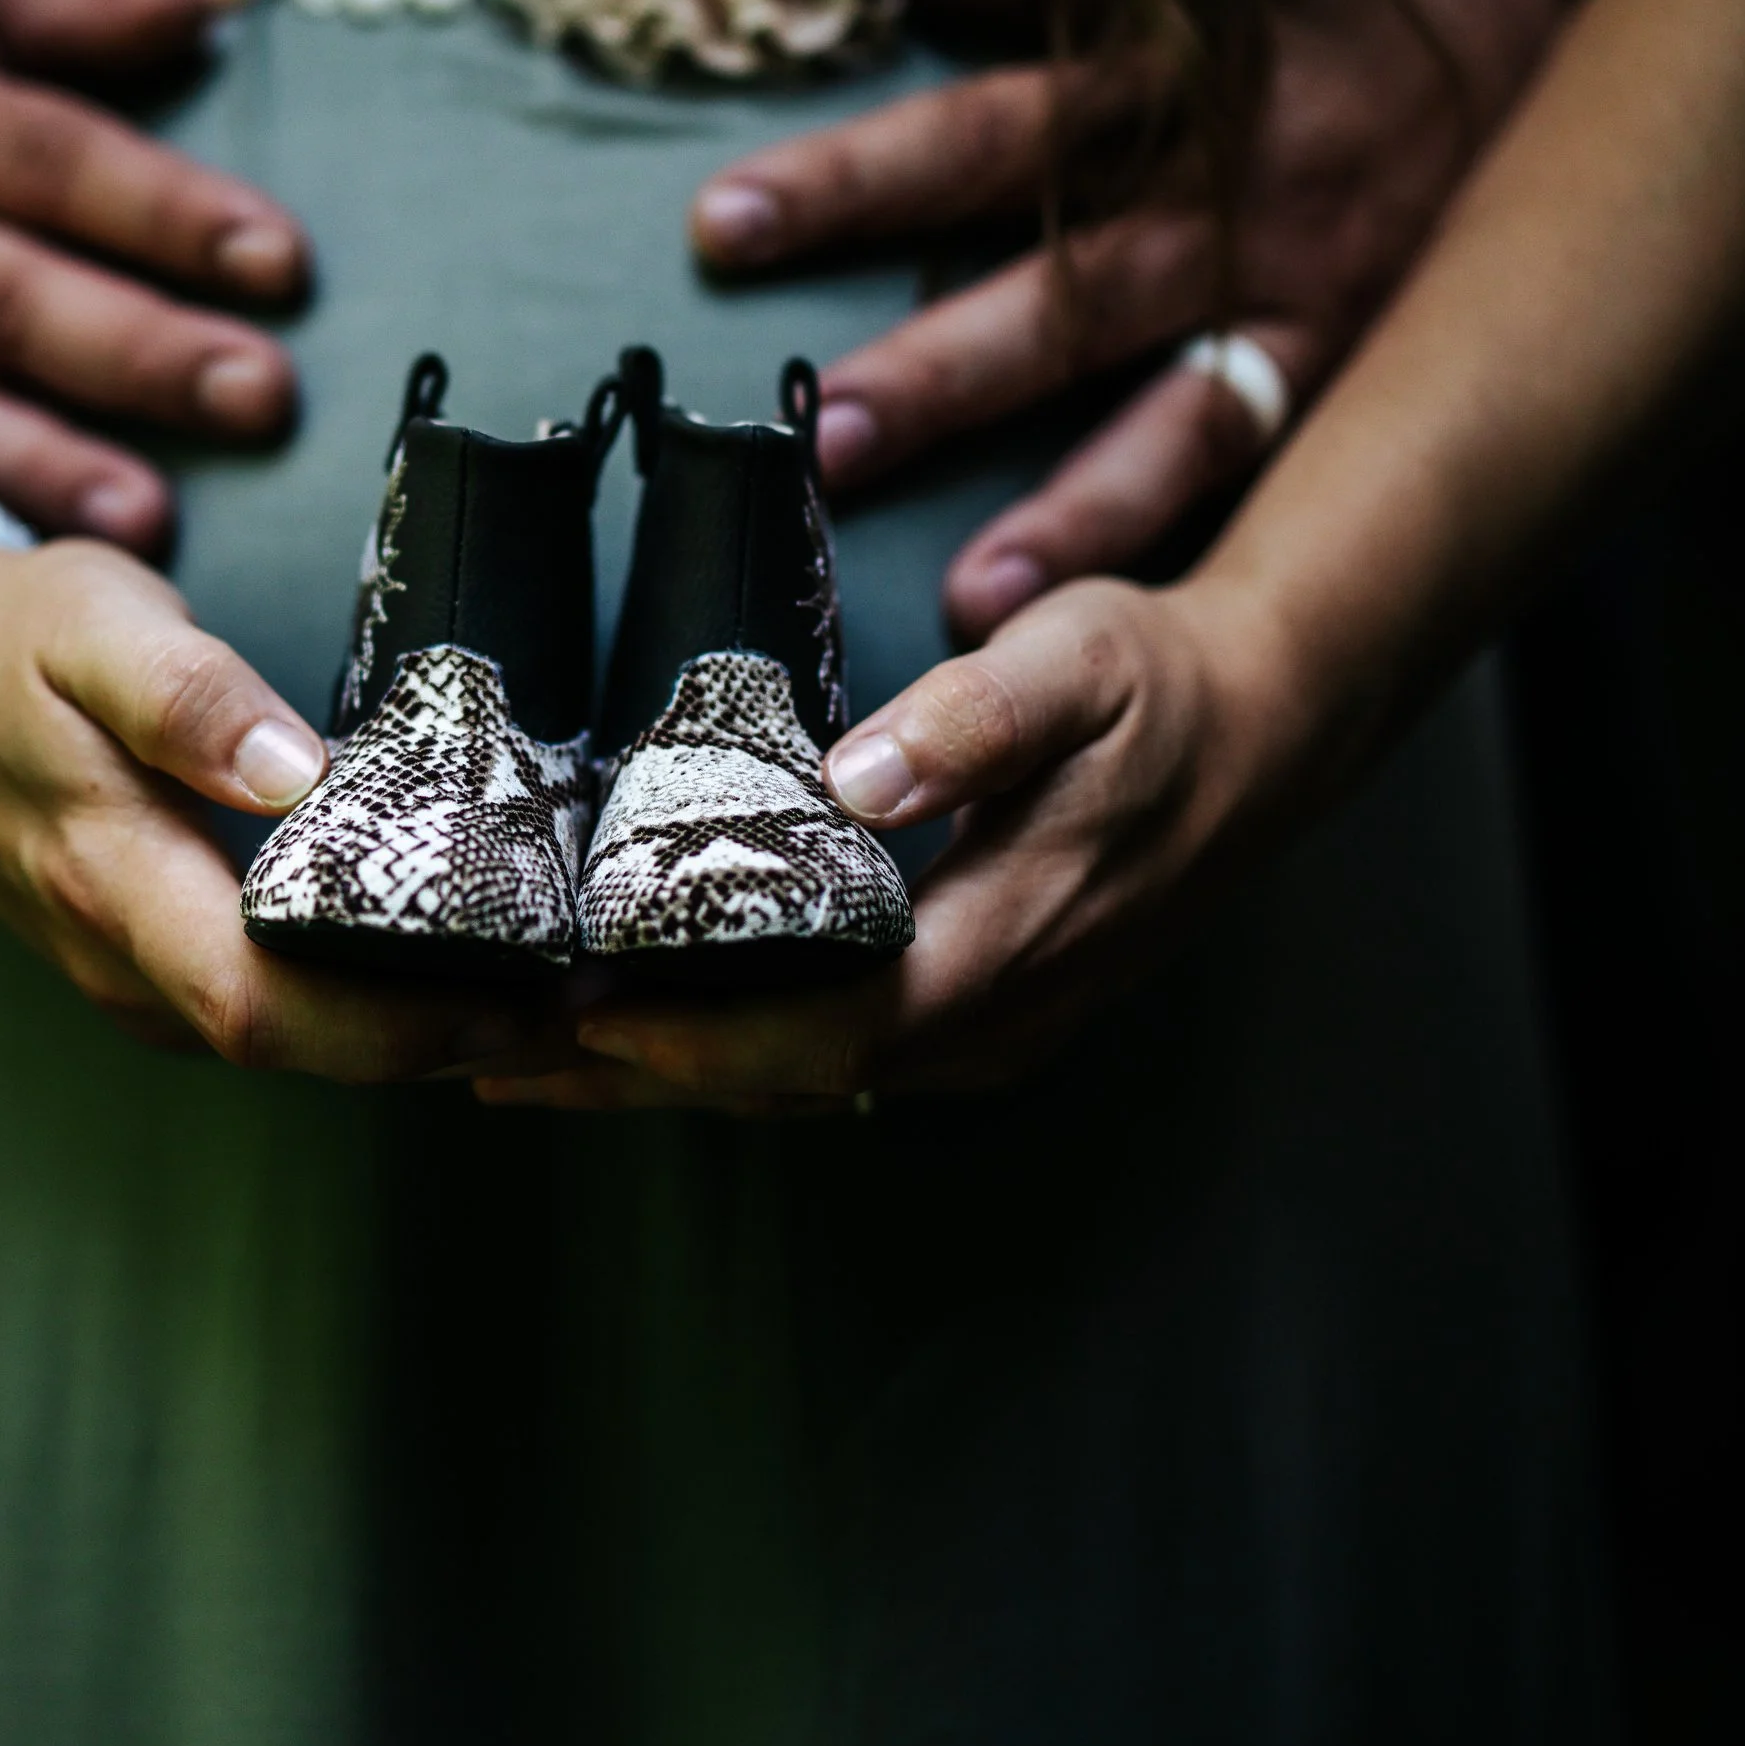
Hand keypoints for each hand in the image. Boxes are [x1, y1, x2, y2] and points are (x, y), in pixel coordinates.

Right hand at [0, 0, 307, 551]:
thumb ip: (67, 2)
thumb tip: (199, 3)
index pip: (50, 156)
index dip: (160, 208)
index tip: (281, 260)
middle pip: (3, 289)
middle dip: (134, 348)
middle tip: (259, 394)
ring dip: (40, 460)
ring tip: (151, 524)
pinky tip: (19, 569)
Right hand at [0, 538, 569, 1078]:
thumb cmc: (8, 637)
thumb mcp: (94, 621)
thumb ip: (189, 696)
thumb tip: (295, 772)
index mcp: (112, 882)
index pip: (269, 1006)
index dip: (404, 1026)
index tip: (531, 997)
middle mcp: (123, 960)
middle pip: (303, 1049)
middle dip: (452, 1044)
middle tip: (587, 1006)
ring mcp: (133, 974)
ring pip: (294, 1044)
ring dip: (421, 1035)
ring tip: (553, 996)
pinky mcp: (152, 961)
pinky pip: (273, 1011)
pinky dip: (369, 1004)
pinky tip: (455, 969)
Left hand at [478, 570, 1297, 1112]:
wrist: (1260, 734)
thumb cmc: (1155, 686)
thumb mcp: (1079, 659)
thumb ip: (975, 718)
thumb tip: (861, 780)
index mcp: (1006, 944)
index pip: (830, 1028)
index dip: (699, 1037)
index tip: (579, 1017)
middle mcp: (988, 1021)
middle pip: (787, 1080)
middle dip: (635, 1077)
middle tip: (484, 1058)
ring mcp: (982, 1034)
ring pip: (799, 1085)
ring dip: (662, 1082)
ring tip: (512, 1066)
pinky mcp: (967, 1019)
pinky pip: (825, 1061)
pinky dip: (722, 1055)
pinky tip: (632, 1042)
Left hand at [687, 0, 1564, 633]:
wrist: (1520, 2)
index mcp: (1159, 82)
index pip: (980, 132)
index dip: (857, 178)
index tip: (722, 228)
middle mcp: (1222, 203)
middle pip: (1063, 289)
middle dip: (946, 372)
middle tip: (824, 440)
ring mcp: (1292, 300)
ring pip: (1171, 412)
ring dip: (1071, 509)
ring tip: (967, 599)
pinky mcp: (1345, 369)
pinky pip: (1256, 471)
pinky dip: (1176, 543)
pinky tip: (1100, 630)